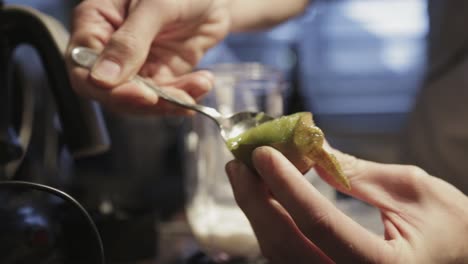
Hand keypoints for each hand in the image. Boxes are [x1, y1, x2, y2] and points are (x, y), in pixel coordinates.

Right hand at [67, 0, 229, 113]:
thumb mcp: (156, 6)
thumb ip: (130, 41)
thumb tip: (103, 78)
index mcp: (96, 22)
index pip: (82, 68)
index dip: (107, 89)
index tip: (141, 94)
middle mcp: (111, 47)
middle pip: (111, 92)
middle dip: (146, 100)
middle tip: (176, 99)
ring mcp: (136, 63)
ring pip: (141, 100)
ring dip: (171, 101)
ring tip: (199, 85)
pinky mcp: (160, 73)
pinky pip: (165, 96)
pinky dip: (185, 95)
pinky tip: (203, 82)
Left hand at [225, 146, 467, 262]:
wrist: (462, 258)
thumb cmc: (451, 227)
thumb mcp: (412, 191)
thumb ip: (356, 173)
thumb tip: (309, 147)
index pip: (320, 225)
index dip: (287, 186)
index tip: (263, 153)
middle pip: (287, 246)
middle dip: (257, 201)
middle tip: (239, 163)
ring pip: (281, 254)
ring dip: (259, 211)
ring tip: (245, 175)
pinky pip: (289, 255)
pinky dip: (273, 223)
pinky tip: (266, 197)